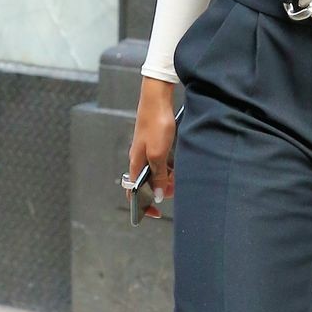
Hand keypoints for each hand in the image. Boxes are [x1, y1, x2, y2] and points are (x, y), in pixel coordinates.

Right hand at [129, 77, 179, 203]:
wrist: (157, 99)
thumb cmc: (156, 124)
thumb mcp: (158, 154)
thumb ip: (159, 176)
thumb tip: (158, 196)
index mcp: (135, 164)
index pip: (132, 192)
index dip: (143, 205)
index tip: (155, 213)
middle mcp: (139, 159)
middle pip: (147, 183)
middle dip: (161, 190)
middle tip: (174, 189)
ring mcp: (148, 151)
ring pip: (156, 173)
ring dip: (167, 178)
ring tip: (178, 177)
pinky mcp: (156, 143)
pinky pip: (162, 162)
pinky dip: (170, 167)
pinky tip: (178, 164)